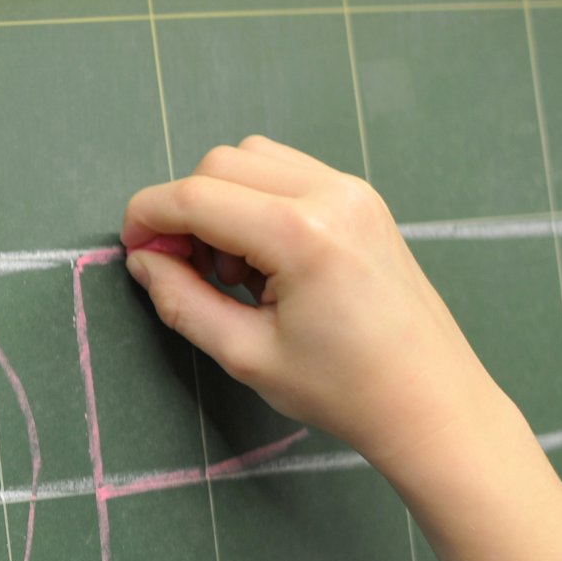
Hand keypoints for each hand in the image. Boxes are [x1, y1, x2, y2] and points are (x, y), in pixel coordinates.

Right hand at [119, 134, 501, 474]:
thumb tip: (144, 261)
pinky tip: (261, 259)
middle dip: (184, 209)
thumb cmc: (343, 390)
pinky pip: (286, 174)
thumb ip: (182, 301)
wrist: (429, 400)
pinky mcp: (362, 200)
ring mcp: (352, 191)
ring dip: (220, 202)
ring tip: (228, 269)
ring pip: (252, 159)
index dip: (147, 218)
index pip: (196, 196)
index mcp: (301, 234)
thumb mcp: (245, 355)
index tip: (132, 250)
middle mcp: (331, 195)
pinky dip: (255, 202)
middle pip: (220, 164)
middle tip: (179, 268)